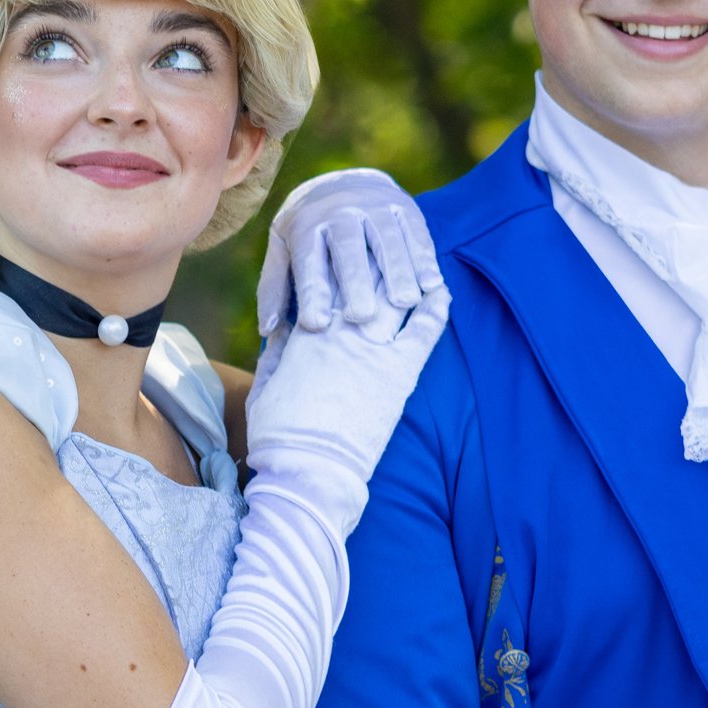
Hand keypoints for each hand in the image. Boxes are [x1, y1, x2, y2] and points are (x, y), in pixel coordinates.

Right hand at [244, 241, 448, 536]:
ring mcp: (375, 349)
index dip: (341, 264)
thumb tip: (280, 330)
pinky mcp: (401, 373)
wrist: (308, 469)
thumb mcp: (266, 384)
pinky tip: (441, 290)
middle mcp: (343, 329)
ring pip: (397, 295)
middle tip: (386, 238)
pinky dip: (436, 306)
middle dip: (375, 259)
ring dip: (406, 274)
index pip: (329, 283)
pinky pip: (426, 329)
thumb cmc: (278, 433)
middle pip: (366, 280)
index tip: (350, 247)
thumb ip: (275, 352)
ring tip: (416, 259)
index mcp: (307, 330)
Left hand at [257, 168, 437, 337]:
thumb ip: (276, 289)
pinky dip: (424, 257)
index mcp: (307, 226)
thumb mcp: (284, 253)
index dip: (312, 292)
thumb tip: (267, 330)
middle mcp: (339, 211)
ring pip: (386, 238)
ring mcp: (374, 205)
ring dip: (398, 270)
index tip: (317, 325)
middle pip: (348, 247)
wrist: (341, 183)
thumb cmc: (309, 235)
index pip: (308, 261)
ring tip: (405, 302)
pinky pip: (415, 231)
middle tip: (362, 316)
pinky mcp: (403, 205)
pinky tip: (432, 284)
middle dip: (355, 280)